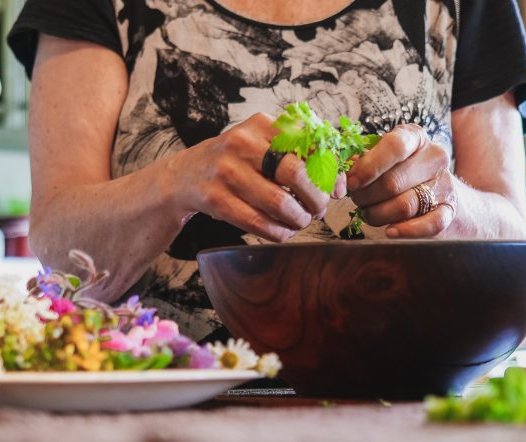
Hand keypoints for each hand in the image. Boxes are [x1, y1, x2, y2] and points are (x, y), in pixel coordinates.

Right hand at [166, 113, 341, 241]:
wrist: (185, 176)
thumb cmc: (236, 162)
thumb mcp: (261, 144)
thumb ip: (300, 155)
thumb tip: (340, 184)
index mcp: (260, 125)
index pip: (309, 144)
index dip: (329, 170)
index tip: (336, 189)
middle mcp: (242, 143)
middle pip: (296, 174)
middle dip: (316, 198)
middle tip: (319, 209)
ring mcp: (226, 172)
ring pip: (279, 203)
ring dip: (299, 219)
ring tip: (301, 221)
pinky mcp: (216, 200)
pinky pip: (258, 223)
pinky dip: (278, 232)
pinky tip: (283, 231)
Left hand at [345, 123, 457, 237]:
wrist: (436, 193)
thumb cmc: (396, 172)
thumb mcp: (379, 159)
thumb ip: (359, 162)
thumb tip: (341, 175)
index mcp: (414, 137)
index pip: (394, 146)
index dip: (368, 167)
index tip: (351, 183)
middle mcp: (434, 157)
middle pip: (393, 182)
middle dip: (366, 196)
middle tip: (356, 200)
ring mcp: (444, 183)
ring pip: (404, 205)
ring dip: (378, 214)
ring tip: (369, 213)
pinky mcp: (449, 210)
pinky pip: (429, 224)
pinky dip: (406, 231)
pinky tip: (390, 231)